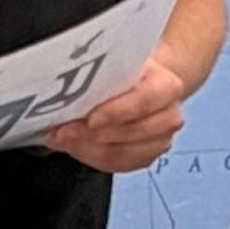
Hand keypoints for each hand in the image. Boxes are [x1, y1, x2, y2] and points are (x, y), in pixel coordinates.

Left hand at [43, 55, 186, 173]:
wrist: (142, 84)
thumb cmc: (126, 72)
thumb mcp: (117, 63)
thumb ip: (101, 75)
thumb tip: (67, 89)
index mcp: (167, 87)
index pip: (143, 103)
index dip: (115, 113)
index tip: (89, 118)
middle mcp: (169, 117)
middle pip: (129, 132)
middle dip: (90, 133)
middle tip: (60, 130)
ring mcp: (160, 142)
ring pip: (120, 153)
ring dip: (85, 147)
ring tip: (61, 138)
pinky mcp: (146, 158)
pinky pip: (116, 165)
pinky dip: (90, 157)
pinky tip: (73, 146)